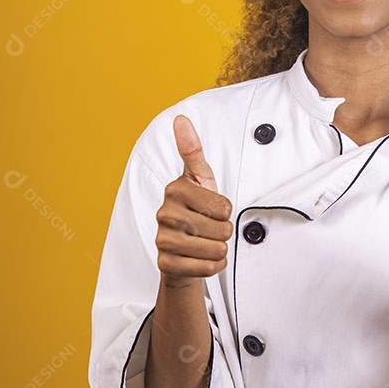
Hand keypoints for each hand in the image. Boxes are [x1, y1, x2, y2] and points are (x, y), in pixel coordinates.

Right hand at [154, 115, 233, 279]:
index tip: (212, 208)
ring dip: (219, 249)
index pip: (224, 206)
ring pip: (215, 250)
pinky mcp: (165, 263)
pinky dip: (212, 266)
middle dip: (224, 232)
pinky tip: (203, 257)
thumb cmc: (195, 208)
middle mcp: (164, 213)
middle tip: (210, 228)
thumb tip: (181, 119)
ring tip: (206, 242)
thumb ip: (193, 150)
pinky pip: (205, 268)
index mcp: (175, 189)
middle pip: (221, 229)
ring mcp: (163, 239)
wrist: (181, 245)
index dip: (226, 210)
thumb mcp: (199, 178)